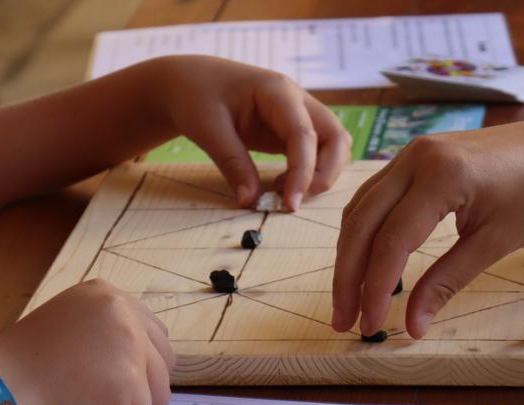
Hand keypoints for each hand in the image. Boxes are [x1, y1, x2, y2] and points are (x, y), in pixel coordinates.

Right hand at [0, 279, 174, 404]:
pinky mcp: (129, 383)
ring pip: (159, 392)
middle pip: (163, 362)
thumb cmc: (23, 368)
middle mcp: (123, 311)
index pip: (154, 334)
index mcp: (107, 294)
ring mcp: (130, 345)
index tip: (104, 377)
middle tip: (97, 396)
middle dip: (139, 387)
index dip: (135, 364)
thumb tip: (144, 359)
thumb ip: (106, 332)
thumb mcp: (70, 326)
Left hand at [153, 55, 351, 209]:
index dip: (303, 172)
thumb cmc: (195, 95)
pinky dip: (308, 173)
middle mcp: (296, 101)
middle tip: (294, 201)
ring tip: (284, 192)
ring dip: (320, 174)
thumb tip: (251, 201)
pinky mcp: (291, 130)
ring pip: (332, 146)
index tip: (290, 204)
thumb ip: (233, 164)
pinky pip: (316, 153)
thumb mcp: (208, 129)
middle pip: (335, 138)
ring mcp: (298, 115)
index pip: (304, 134)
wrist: (188, 80)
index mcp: (277, 91)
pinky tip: (280, 184)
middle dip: (325, 174)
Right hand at [332, 112, 523, 338]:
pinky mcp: (413, 157)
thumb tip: (413, 327)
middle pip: (361, 224)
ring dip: (351, 255)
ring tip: (351, 299)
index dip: (374, 290)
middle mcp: (415, 158)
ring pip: (360, 209)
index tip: (370, 327)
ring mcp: (410, 153)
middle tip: (345, 321)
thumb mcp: (495, 243)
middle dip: (348, 277)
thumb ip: (445, 282)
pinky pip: (375, 197)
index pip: (390, 242)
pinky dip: (365, 232)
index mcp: (441, 176)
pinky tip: (365, 262)